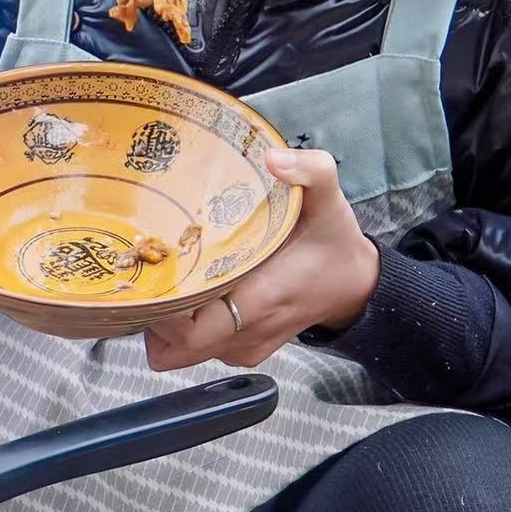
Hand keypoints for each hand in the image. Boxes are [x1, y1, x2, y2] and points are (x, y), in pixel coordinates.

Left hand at [146, 149, 377, 371]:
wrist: (357, 286)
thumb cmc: (334, 245)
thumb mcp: (329, 201)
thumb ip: (310, 171)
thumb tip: (273, 158)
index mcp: (258, 300)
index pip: (189, 330)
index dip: (162, 308)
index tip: (155, 270)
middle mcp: (245, 332)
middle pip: (172, 349)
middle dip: (154, 315)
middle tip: (153, 272)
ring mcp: (243, 347)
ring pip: (179, 353)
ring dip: (166, 324)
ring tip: (169, 279)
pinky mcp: (243, 350)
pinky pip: (196, 350)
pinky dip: (184, 330)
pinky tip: (191, 291)